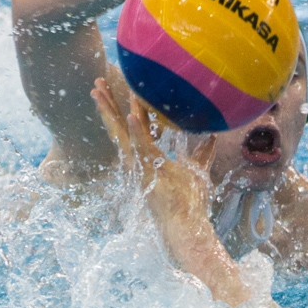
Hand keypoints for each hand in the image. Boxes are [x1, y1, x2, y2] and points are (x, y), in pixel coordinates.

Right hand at [93, 77, 213, 227]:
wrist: (186, 227)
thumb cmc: (190, 202)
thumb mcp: (197, 171)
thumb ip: (202, 153)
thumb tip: (211, 137)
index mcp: (145, 158)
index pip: (133, 127)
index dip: (126, 108)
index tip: (119, 88)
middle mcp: (137, 160)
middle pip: (118, 127)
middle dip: (107, 104)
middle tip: (97, 81)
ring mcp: (139, 166)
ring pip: (121, 132)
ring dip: (110, 110)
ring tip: (99, 89)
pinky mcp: (149, 172)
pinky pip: (141, 148)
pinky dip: (137, 131)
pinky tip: (133, 115)